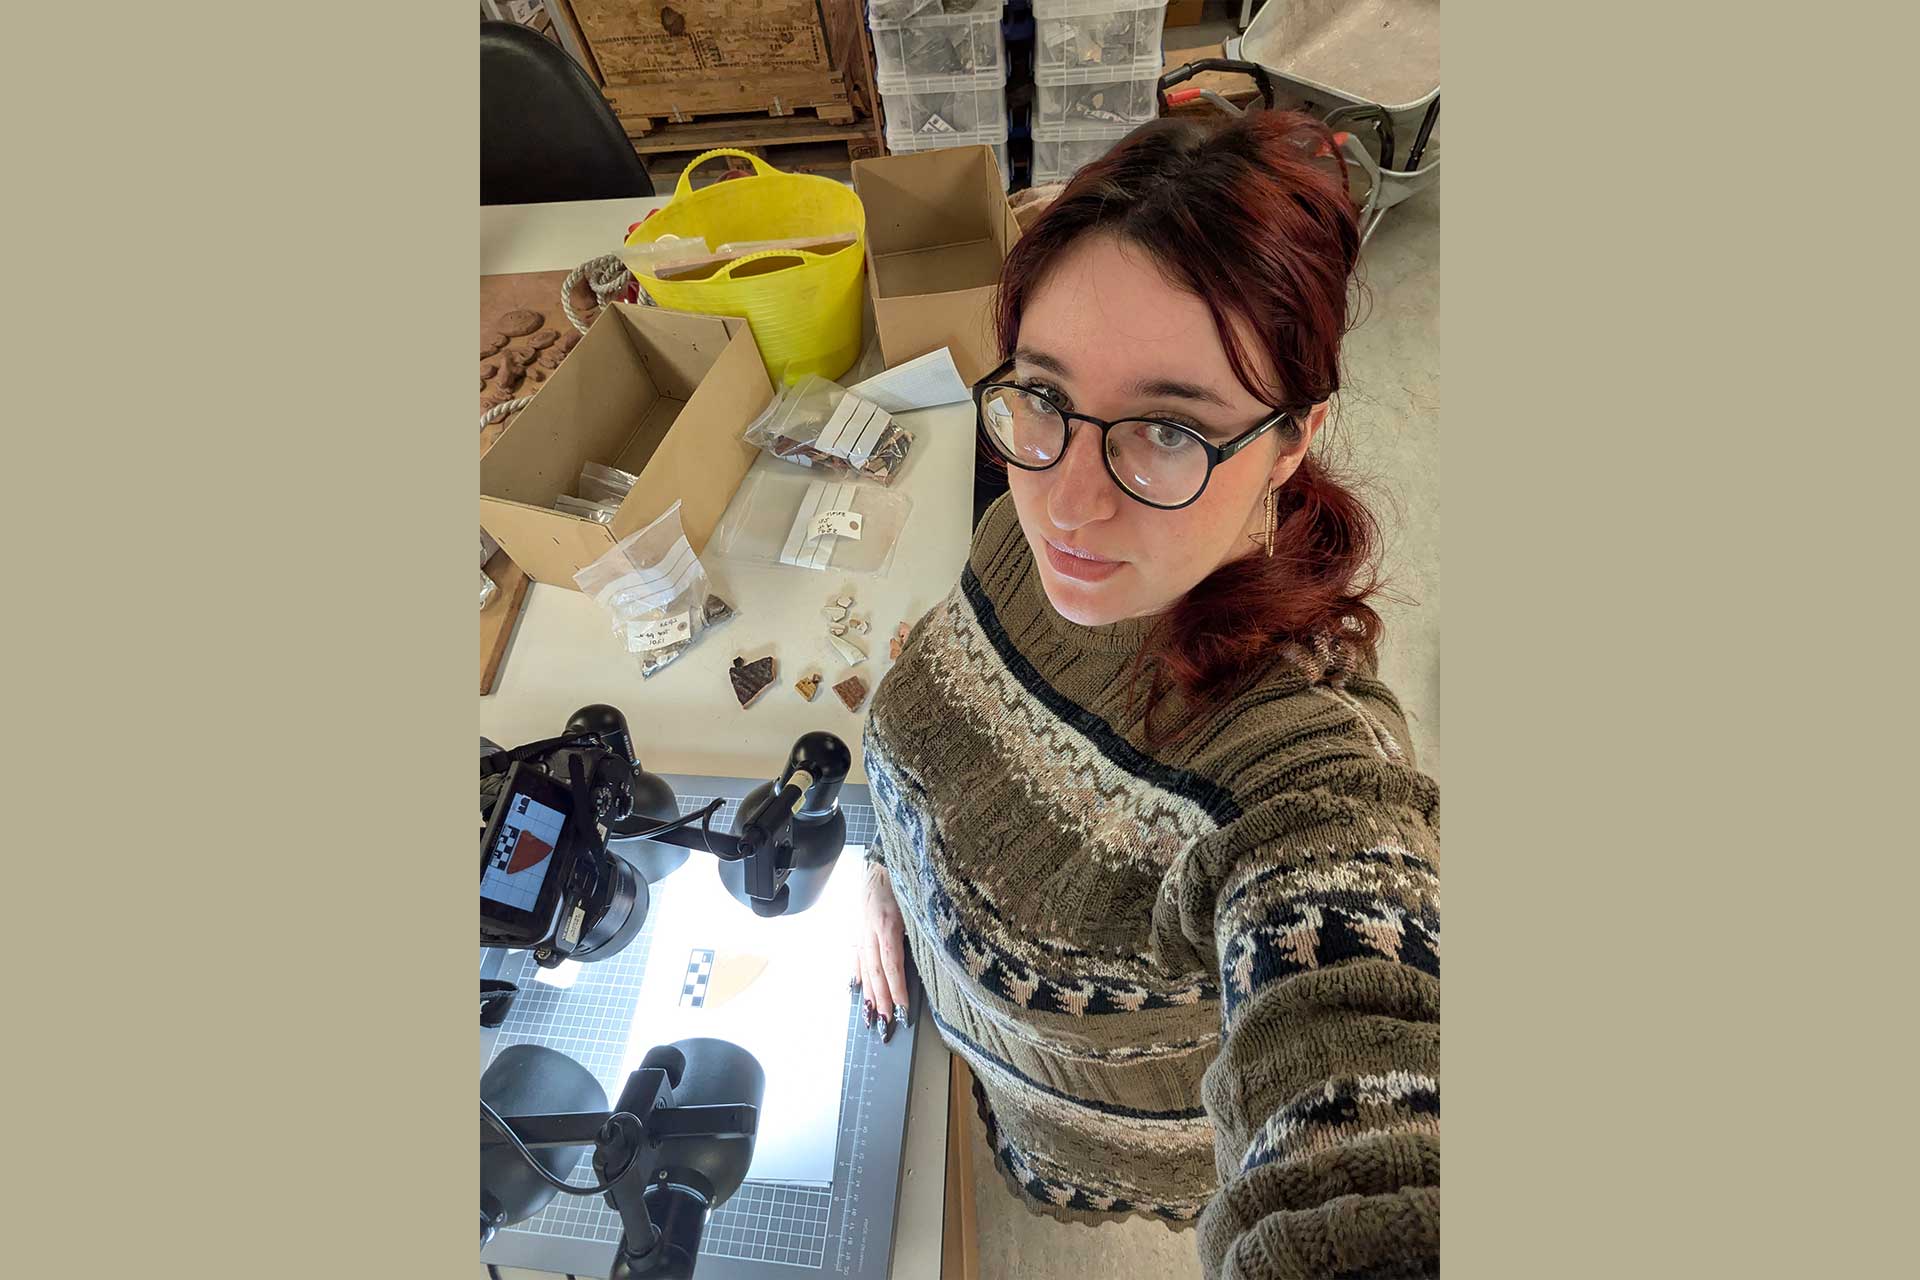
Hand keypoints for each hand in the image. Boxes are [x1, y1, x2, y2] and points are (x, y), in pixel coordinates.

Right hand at [851, 861, 909, 1044]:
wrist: (884, 855)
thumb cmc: (907, 877)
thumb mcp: (920, 902)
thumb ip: (924, 930)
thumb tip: (936, 958)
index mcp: (887, 923)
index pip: (891, 965)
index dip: (897, 990)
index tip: (903, 1011)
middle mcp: (870, 928)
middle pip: (875, 971)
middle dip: (881, 1000)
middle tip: (886, 1024)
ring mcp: (861, 927)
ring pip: (864, 966)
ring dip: (868, 993)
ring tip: (871, 1016)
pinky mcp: (858, 924)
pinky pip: (855, 954)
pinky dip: (856, 973)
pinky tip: (856, 989)